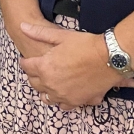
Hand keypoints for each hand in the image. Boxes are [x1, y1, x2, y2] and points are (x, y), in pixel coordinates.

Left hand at [18, 20, 133, 108]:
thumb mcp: (61, 36)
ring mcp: (64, 96)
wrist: (110, 57)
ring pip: (47, 97)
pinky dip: (61, 100)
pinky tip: (63, 93)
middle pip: (35, 84)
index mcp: (45, 68)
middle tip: (36, 70)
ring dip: (45, 90)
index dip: (25, 62)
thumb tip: (23, 27)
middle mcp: (51, 85)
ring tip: (49, 82)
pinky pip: (63, 105)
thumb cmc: (85, 45)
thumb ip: (39, 33)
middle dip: (33, 76)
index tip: (26, 60)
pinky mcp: (77, 101)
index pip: (26, 67)